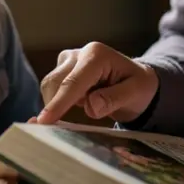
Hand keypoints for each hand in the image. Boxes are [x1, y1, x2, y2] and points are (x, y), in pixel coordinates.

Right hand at [36, 42, 159, 123]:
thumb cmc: (138, 85)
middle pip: (54, 83)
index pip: (73, 82)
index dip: (58, 103)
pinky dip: (57, 104)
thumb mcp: (136, 92)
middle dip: (54, 106)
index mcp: (97, 54)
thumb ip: (115, 98)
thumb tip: (92, 106)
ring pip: (50, 86)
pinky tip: (73, 110)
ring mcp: (68, 60)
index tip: (45, 121)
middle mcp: (79, 53)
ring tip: (83, 112)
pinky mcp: (63, 70)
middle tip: (59, 130)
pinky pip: (52, 90)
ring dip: (58, 105)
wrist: (135, 80)